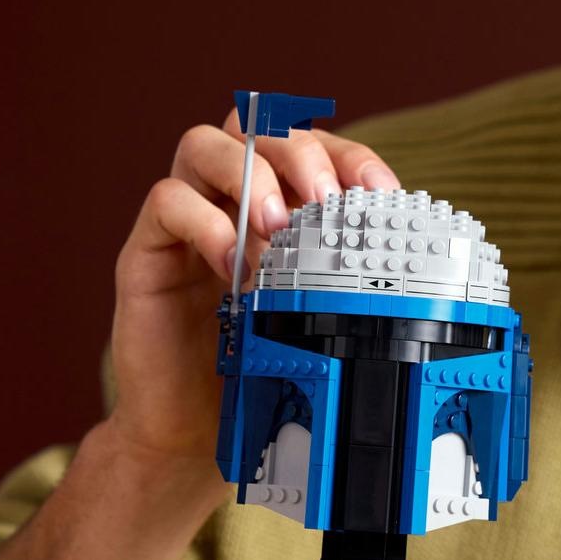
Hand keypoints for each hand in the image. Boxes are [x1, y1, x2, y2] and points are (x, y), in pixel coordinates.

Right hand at [105, 107, 399, 476]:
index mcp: (276, 207)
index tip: (382, 190)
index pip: (312, 145)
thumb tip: (415, 268)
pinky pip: (166, 202)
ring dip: (248, 173)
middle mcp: (228, 201)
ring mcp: (184, 222)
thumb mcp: (317, 321)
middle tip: (327, 200)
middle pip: (256, 125)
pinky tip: (233, 268)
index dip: (349, 154)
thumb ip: (346, 284)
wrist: (192, 435)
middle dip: (300, 152)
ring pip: (202, 143)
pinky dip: (205, 223)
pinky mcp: (145, 252)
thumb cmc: (257, 372)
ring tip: (277, 225)